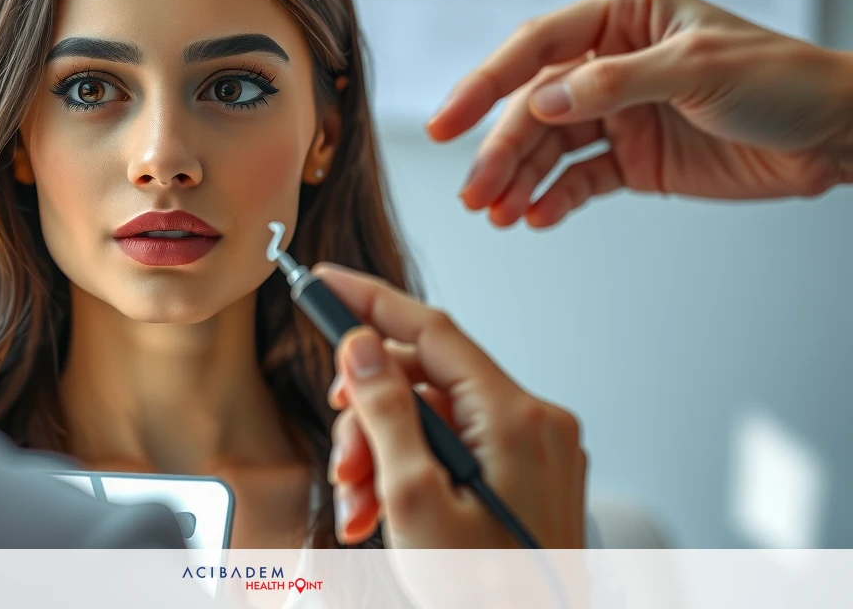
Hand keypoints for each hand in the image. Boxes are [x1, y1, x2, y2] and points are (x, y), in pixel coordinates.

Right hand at [316, 262, 585, 548]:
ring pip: (435, 418)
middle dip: (369, 416)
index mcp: (517, 420)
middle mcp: (534, 422)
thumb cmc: (483, 598)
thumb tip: (363, 346)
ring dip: (384, 454)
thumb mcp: (415, 504)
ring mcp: (534, 449)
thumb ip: (386, 415)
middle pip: (428, 382)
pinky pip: (456, 447)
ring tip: (358, 507)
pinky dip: (413, 470)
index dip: (371, 302)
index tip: (325, 281)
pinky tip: (383, 511)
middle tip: (341, 463)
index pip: (432, 331)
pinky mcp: (526, 473)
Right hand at [427, 0, 852, 227]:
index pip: (537, 48)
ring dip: (518, 181)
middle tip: (474, 191)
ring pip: (549, 147)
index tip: (448, 121)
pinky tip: (534, 216)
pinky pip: (579, 179)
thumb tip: (542, 100)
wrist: (836, 137)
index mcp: (622, 17)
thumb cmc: (783, 79)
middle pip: (534, 106)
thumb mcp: (697, 67)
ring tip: (496, 214)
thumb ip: (613, 83)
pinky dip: (554, 200)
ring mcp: (619, 112)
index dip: (485, 84)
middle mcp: (610, 62)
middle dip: (501, 150)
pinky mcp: (632, 158)